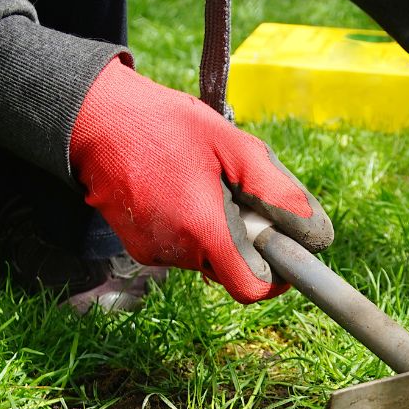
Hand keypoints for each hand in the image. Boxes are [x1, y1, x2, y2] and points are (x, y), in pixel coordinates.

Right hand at [69, 58, 333, 302]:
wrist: (94, 120)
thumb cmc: (165, 125)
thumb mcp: (232, 145)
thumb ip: (275, 190)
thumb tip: (314, 231)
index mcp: (202, 229)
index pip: (251, 288)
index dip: (276, 277)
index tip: (284, 250)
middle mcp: (175, 251)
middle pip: (232, 268)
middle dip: (246, 239)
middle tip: (237, 190)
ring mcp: (153, 252)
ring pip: (208, 256)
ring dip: (219, 228)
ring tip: (204, 180)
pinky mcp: (139, 246)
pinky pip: (183, 247)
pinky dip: (193, 225)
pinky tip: (181, 186)